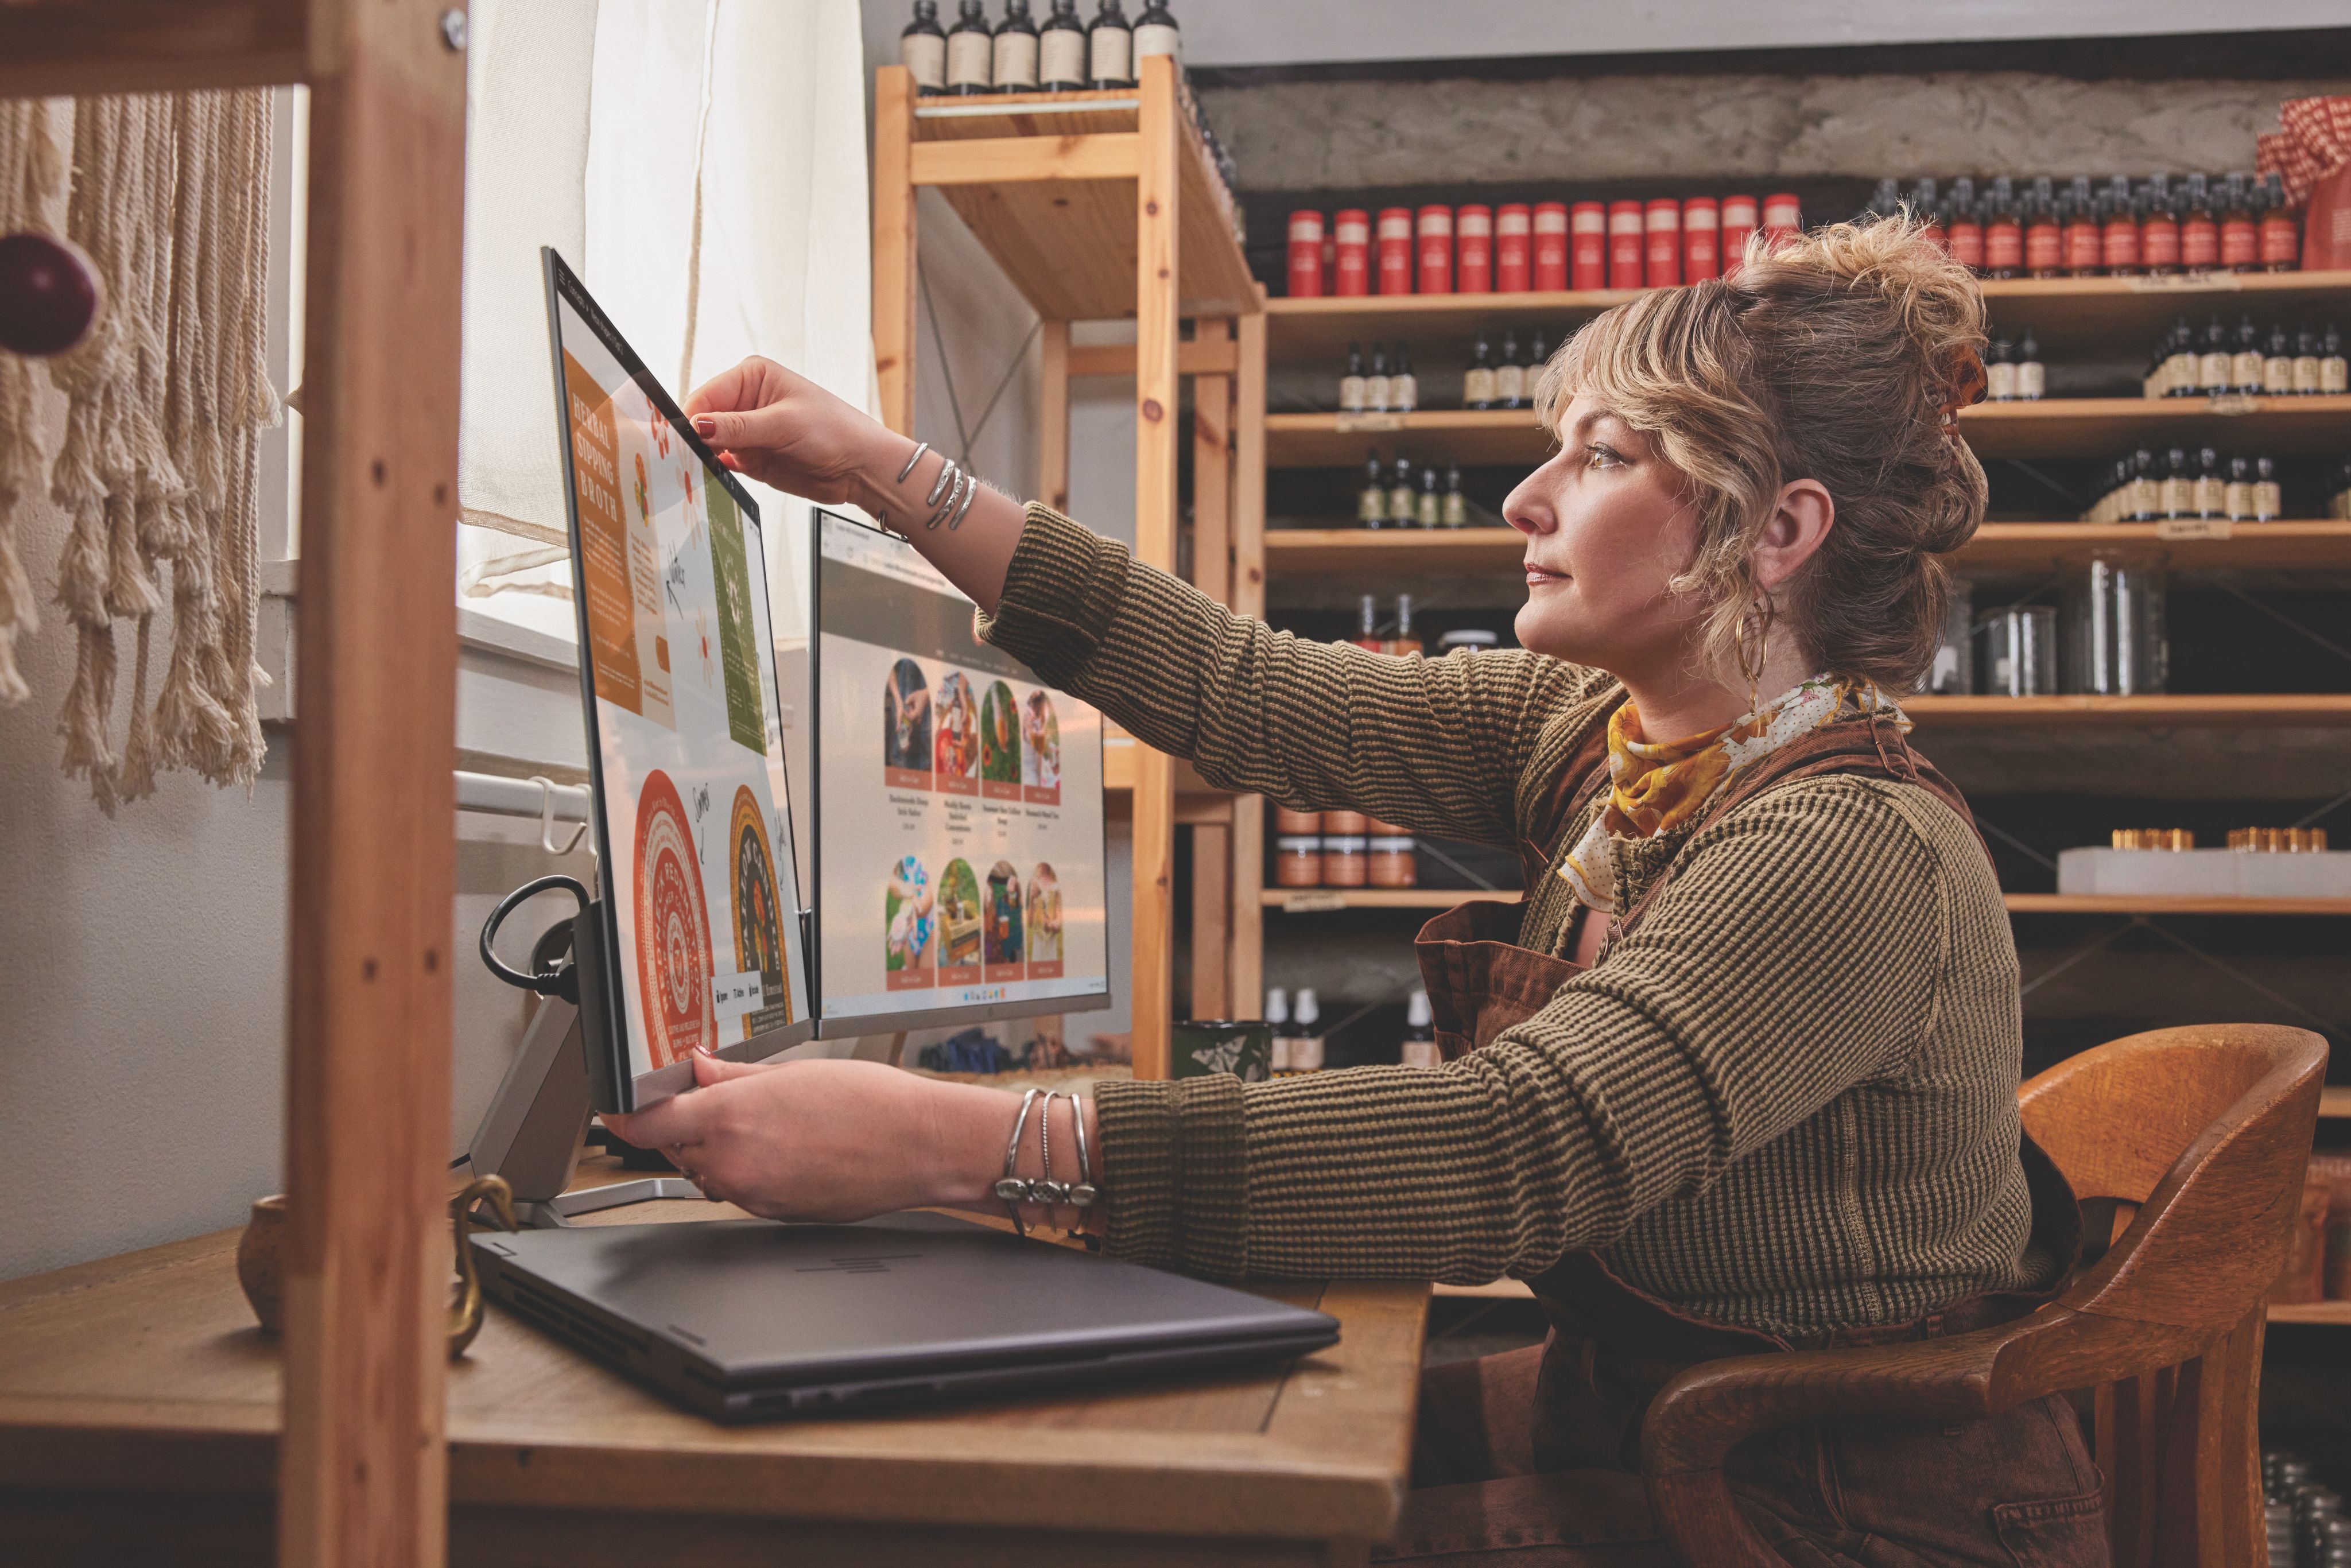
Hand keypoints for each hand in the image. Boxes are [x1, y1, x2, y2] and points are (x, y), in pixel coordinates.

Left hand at [603, 1051, 964, 1221]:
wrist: (919, 1145)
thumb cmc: (870, 1102)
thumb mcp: (791, 1072)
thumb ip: (732, 1074)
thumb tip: (697, 1068)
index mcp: (730, 1118)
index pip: (646, 1124)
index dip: (623, 1115)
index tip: (616, 1107)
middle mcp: (733, 1162)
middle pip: (675, 1147)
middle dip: (683, 1124)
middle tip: (710, 1096)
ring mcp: (752, 1193)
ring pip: (707, 1171)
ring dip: (716, 1148)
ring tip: (763, 1121)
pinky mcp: (773, 1213)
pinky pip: (740, 1189)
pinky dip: (746, 1168)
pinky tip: (784, 1146)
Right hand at [682, 357, 904, 509]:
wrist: (860, 466)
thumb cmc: (835, 431)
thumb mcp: (784, 424)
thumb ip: (738, 426)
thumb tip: (698, 425)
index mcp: (752, 376)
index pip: (706, 395)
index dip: (691, 417)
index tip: (681, 440)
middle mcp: (746, 401)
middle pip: (702, 419)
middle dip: (693, 439)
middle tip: (683, 459)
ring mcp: (747, 431)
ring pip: (708, 444)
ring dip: (701, 457)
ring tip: (694, 470)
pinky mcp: (751, 458)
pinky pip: (721, 464)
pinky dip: (714, 471)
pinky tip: (711, 478)